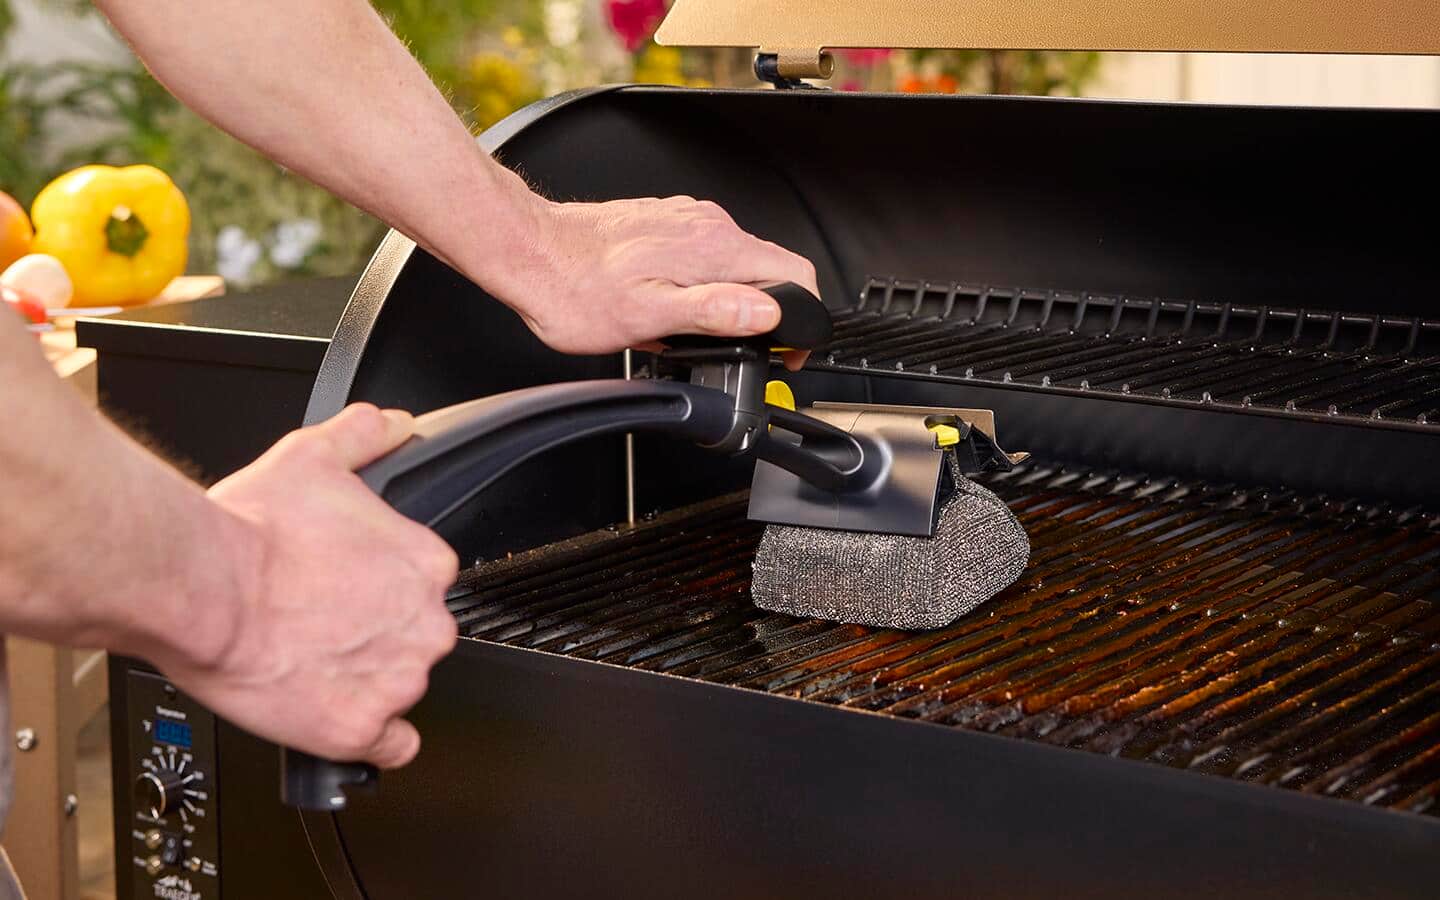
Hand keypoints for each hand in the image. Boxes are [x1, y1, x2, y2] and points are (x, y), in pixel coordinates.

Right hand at [147, 405, 458, 768]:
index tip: (347, 590)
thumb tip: (393, 425)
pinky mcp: (361, 729)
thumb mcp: (313, 457)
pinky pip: (389, 747)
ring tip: (309, 661)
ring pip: (401, 689)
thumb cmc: (251, 531)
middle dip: (377, 635)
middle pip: (417, 638)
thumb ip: (364, 436)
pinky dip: (367, 737)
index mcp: (427, 565)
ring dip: (365, 681)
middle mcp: (426, 623)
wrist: (203, 587)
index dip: (382, 590)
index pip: (425, 587)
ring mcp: (398, 680)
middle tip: (322, 625)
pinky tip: (336, 714)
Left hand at [489, 194, 820, 369]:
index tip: (786, 351)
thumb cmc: (573, 288)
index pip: (796, 273)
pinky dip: (701, 285)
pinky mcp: (665, 224)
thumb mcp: (646, 318)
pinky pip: (705, 256)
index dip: (804, 320)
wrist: (527, 252)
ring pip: (736, 264)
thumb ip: (713, 313)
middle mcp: (706, 225)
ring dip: (729, 300)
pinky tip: (667, 306)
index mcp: (712, 248)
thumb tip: (766, 313)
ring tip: (691, 331)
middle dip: (765, 315)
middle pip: (770, 270)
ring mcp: (686, 220)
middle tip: (735, 350)